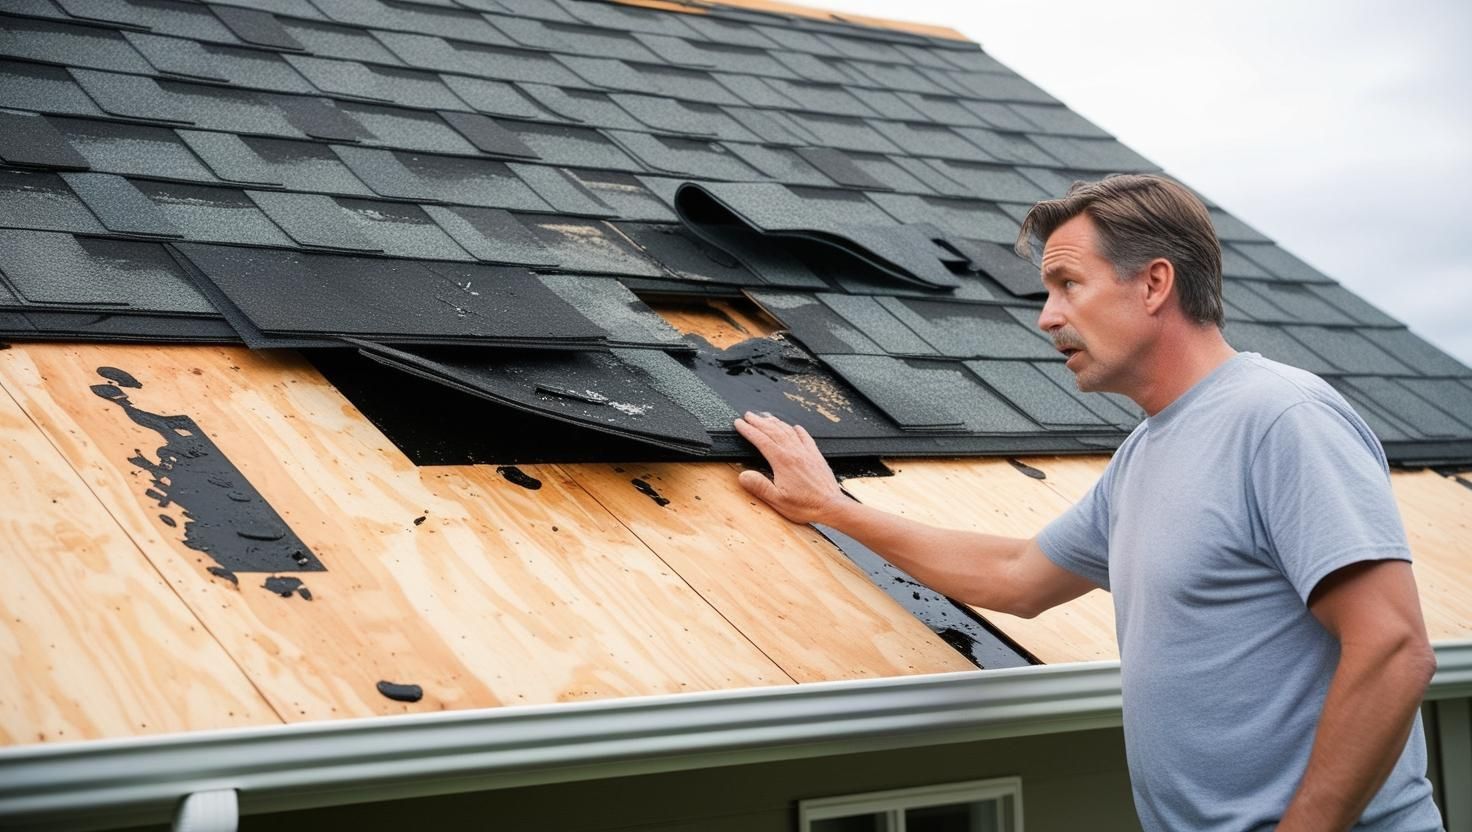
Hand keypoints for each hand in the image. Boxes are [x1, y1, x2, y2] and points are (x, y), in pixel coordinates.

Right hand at [732, 411, 846, 524]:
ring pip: (788, 431)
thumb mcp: (778, 501)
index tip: (739, 424)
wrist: (831, 506)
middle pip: (773, 431)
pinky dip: (798, 430)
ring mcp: (806, 452)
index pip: (761, 440)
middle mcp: (795, 453)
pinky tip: (795, 427)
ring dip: (775, 422)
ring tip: (766, 416)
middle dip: (758, 422)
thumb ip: (760, 487)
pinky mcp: (816, 456)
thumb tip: (743, 476)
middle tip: (748, 415)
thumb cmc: (806, 505)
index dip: (749, 430)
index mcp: (783, 461)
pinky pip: (806, 437)